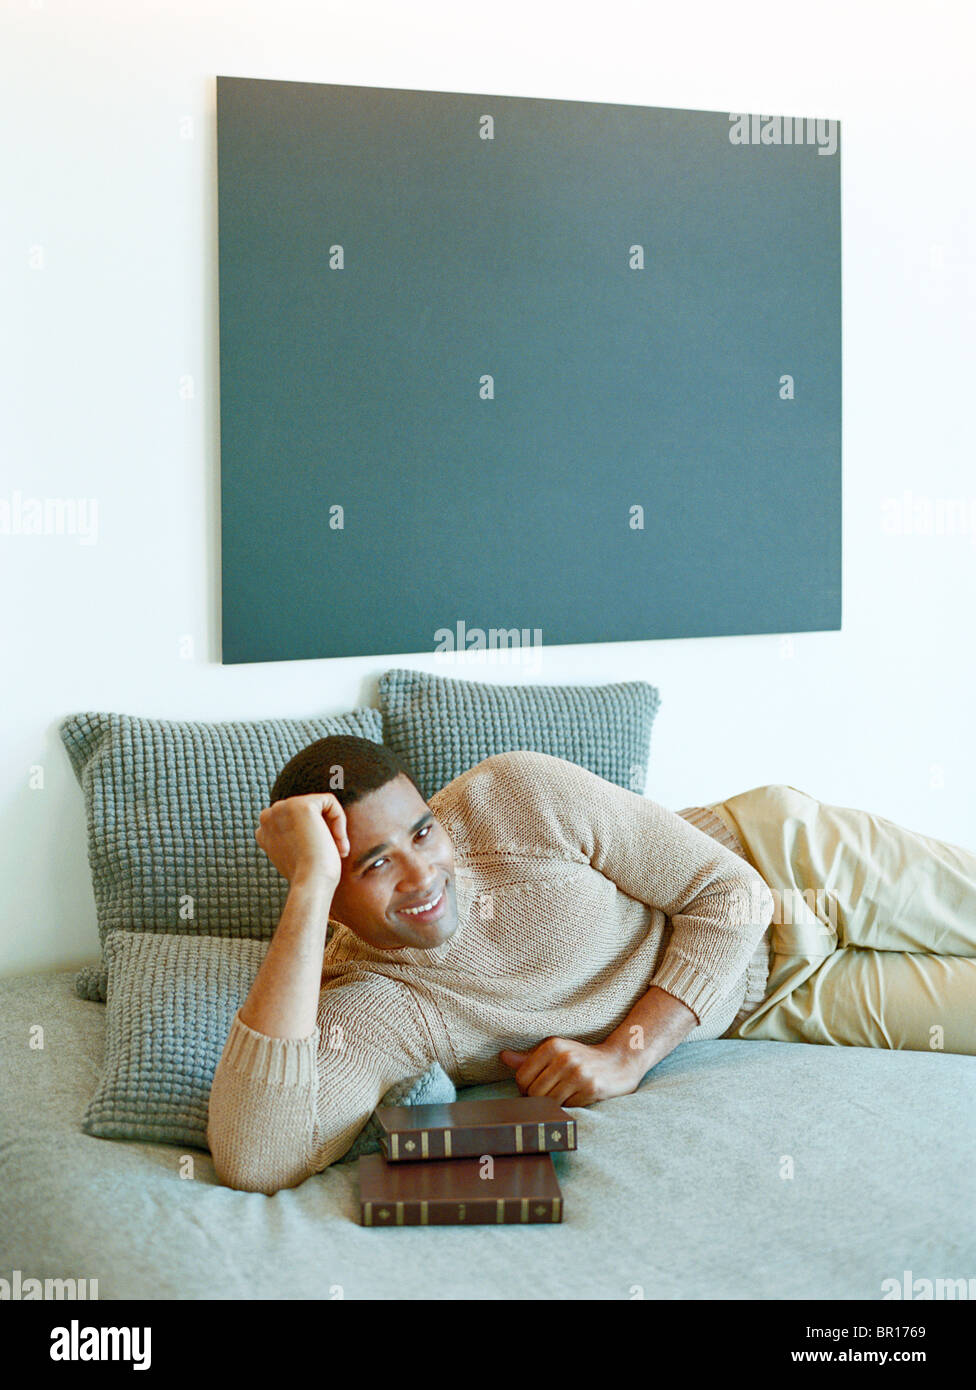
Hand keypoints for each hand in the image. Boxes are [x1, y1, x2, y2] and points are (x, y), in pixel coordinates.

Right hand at [254, 793, 348, 887]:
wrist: (311, 883)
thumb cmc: (309, 876)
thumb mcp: (296, 855)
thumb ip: (296, 838)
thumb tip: (310, 828)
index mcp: (263, 831)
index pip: (292, 821)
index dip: (310, 837)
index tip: (317, 857)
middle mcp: (268, 817)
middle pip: (306, 811)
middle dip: (323, 830)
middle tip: (332, 852)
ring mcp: (283, 808)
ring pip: (319, 806)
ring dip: (332, 827)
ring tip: (337, 849)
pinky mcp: (302, 805)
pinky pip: (329, 802)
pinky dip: (339, 820)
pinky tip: (338, 840)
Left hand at [498, 1036, 646, 1107]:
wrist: (620, 1062)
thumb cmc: (582, 1058)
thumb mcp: (556, 1052)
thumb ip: (529, 1058)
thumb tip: (503, 1057)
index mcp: (552, 1045)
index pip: (522, 1078)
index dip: (525, 1090)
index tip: (535, 1089)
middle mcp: (564, 1057)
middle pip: (534, 1094)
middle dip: (539, 1100)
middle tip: (551, 1095)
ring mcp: (579, 1073)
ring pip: (550, 1103)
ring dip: (554, 1105)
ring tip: (564, 1096)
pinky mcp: (592, 1088)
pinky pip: (568, 1108)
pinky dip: (569, 1107)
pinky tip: (577, 1097)